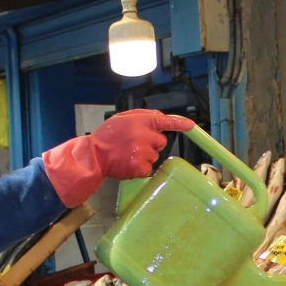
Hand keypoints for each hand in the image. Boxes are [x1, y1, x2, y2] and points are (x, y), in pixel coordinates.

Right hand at [40, 110, 195, 206]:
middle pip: (161, 142)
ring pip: (155, 156)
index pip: (165, 121)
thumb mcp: (123, 118)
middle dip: (152, 143)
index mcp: (141, 121)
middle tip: (135, 144)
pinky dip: (140, 168)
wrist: (94, 155)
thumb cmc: (107, 136)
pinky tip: (128, 163)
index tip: (191, 126)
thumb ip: (143, 116)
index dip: (179, 123)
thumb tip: (161, 118)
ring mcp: (143, 152)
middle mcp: (144, 135)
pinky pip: (148, 168)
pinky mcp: (140, 166)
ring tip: (128, 154)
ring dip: (145, 156)